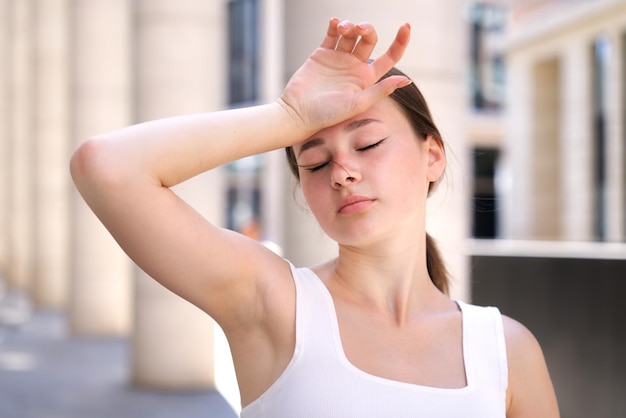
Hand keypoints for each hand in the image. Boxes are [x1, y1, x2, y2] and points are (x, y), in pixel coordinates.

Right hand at [279, 18, 410, 136]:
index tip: (405, 26)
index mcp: (366, 79)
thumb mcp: (358, 104)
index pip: (389, 57)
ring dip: (350, 26)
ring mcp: (338, 59)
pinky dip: (335, 25)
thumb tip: (406, 80)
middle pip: (369, 39)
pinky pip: (331, 34)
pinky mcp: (322, 54)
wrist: (298, 113)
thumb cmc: (328, 115)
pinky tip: (335, 23)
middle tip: (359, 29)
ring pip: (350, 34)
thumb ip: (381, 91)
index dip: (400, 42)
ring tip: (343, 28)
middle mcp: (354, 67)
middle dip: (367, 29)